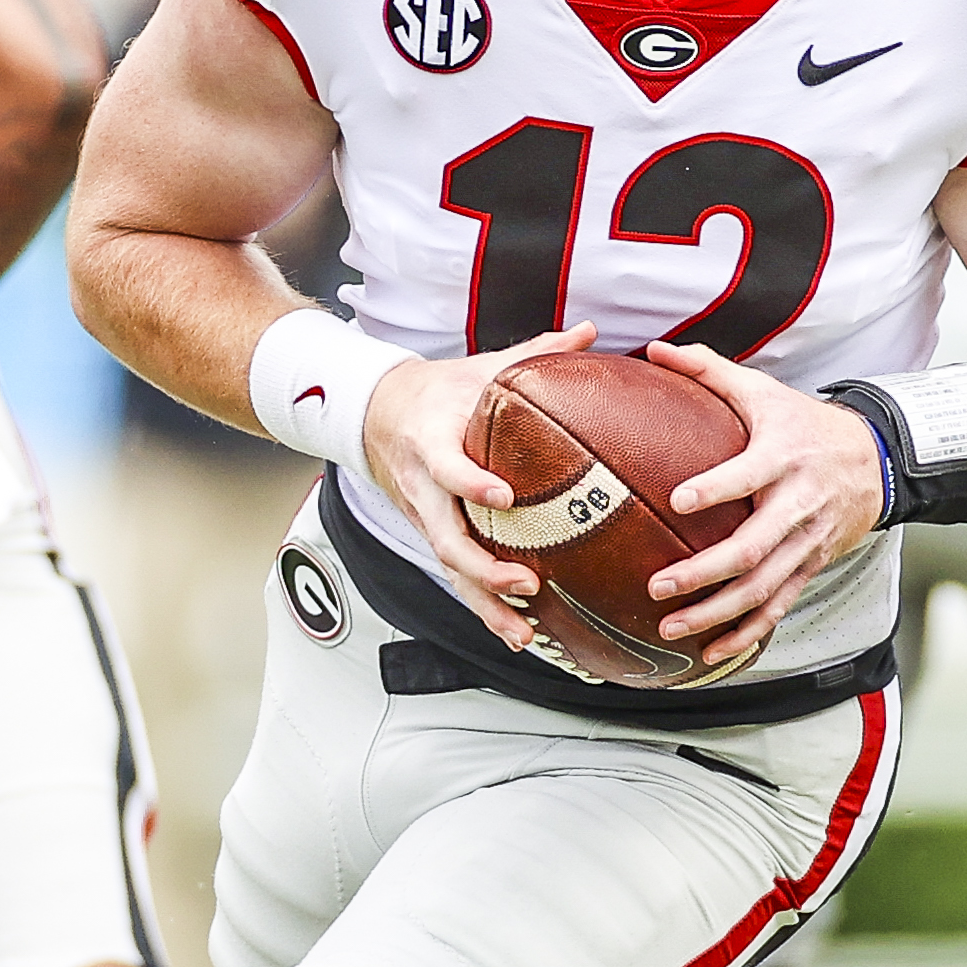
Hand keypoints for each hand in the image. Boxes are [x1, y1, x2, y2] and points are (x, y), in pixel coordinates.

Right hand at [363, 324, 589, 649]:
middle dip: (485, 568)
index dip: (471, 484)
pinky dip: (485, 609)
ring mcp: (428, 520)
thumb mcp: (480, 367)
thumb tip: (590, 331)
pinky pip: (458, 579)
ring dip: (486, 603)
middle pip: (448, 539)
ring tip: (524, 630)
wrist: (376, 414)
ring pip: (452, 570)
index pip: (447, 468)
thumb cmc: (439, 392)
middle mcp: (425, 490)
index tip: (505, 496)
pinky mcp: (435, 537)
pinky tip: (520, 634)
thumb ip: (536, 351)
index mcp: (433, 442)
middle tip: (528, 583)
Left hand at [637, 339, 888, 677]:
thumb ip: (708, 370)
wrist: (875, 459)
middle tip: (660, 584)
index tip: (679, 499)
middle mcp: (798, 503)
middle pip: (753, 547)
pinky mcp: (811, 566)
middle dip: (706, 571)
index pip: (749, 473)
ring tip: (671, 625)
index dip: (717, 487)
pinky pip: (779, 606)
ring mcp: (807, 541)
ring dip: (717, 612)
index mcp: (783, 457)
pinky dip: (746, 632)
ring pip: (763, 587)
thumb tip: (654, 349)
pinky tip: (712, 651)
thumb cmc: (805, 424)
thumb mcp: (764, 391)